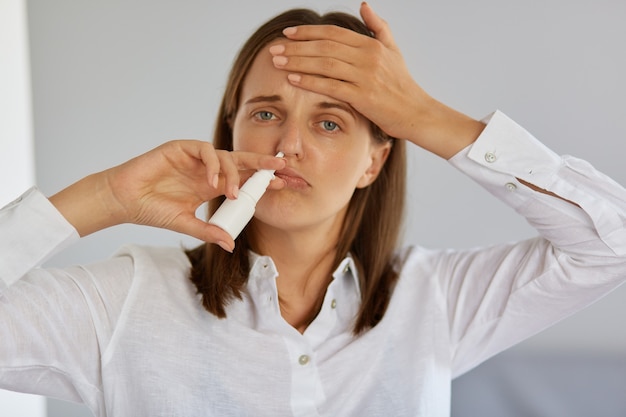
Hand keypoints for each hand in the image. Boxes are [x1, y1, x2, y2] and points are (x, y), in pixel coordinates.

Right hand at [50, 140, 284, 248]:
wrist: (125, 200)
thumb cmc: (152, 210)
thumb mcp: (185, 224)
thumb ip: (208, 231)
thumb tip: (230, 245)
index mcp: (210, 185)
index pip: (241, 179)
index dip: (259, 180)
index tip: (279, 185)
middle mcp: (206, 169)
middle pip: (239, 162)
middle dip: (260, 164)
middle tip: (280, 167)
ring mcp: (194, 158)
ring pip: (225, 156)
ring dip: (233, 173)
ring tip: (232, 193)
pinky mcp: (180, 148)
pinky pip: (205, 150)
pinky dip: (213, 164)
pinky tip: (213, 182)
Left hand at [269, 2, 483, 157]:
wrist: (416, 113)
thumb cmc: (402, 85)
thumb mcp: (393, 50)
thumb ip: (378, 27)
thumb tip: (364, 5)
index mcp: (371, 44)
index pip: (333, 33)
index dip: (308, 32)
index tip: (288, 34)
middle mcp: (368, 57)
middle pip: (324, 47)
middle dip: (296, 47)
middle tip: (274, 49)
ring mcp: (366, 77)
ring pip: (325, 64)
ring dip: (298, 62)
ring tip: (277, 62)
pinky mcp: (363, 97)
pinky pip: (331, 86)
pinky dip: (310, 82)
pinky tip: (293, 80)